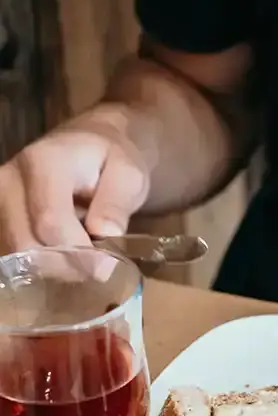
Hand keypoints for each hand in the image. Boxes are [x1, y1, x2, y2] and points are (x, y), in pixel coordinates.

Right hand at [0, 108, 151, 254]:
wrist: (86, 147)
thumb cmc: (109, 161)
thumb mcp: (129, 175)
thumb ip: (117, 202)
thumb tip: (105, 233)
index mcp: (44, 162)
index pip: (51, 222)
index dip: (79, 253)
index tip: (106, 267)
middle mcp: (10, 179)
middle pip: (28, 243)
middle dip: (66, 265)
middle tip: (96, 268)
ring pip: (17, 254)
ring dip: (53, 268)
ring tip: (82, 258)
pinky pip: (14, 255)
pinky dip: (40, 266)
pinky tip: (64, 258)